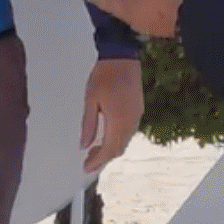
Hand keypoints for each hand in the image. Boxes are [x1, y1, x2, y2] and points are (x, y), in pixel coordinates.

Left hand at [80, 57, 143, 172]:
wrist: (122, 56)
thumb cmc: (104, 76)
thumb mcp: (90, 100)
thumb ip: (88, 124)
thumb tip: (84, 145)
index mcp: (119, 121)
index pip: (109, 149)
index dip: (97, 161)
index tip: (86, 167)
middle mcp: (131, 121)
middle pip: (119, 148)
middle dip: (104, 157)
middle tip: (88, 159)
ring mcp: (137, 115)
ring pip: (125, 141)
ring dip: (111, 148)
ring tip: (95, 148)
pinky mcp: (139, 109)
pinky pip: (129, 131)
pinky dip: (118, 138)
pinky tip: (108, 134)